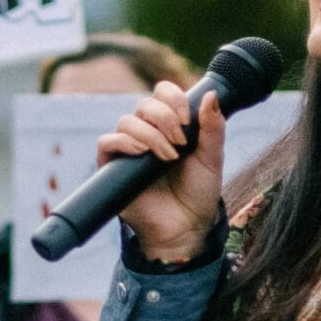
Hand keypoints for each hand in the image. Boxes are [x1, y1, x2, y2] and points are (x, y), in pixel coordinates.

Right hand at [100, 83, 223, 263]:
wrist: (186, 227)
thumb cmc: (198, 193)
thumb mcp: (212, 158)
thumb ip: (213, 127)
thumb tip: (210, 94)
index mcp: (170, 125)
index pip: (162, 93)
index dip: (173, 98)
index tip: (187, 120)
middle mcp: (147, 132)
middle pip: (144, 104)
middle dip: (165, 119)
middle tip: (180, 143)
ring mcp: (128, 149)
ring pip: (127, 121)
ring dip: (150, 134)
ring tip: (167, 157)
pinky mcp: (113, 167)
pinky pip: (107, 142)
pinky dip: (124, 142)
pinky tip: (141, 153)